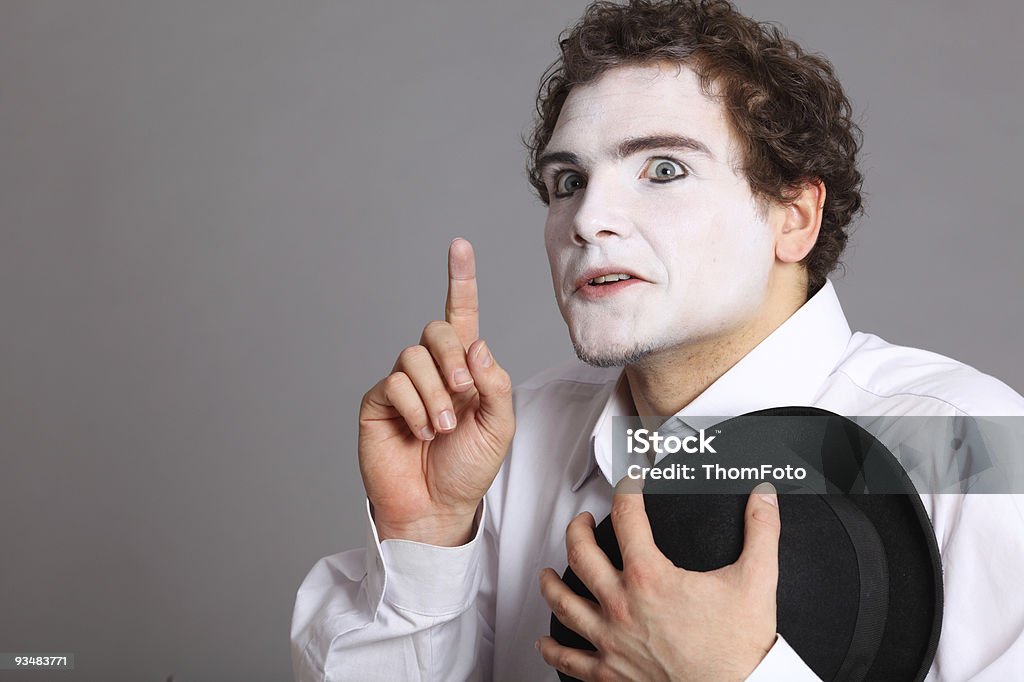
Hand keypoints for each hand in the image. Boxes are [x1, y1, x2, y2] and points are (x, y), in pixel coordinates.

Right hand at [358, 238, 514, 545]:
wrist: (436, 506)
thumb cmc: (468, 468)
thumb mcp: (499, 425)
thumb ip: (494, 382)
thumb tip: (475, 345)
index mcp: (465, 368)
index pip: (461, 315)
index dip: (460, 280)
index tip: (459, 245)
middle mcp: (432, 370)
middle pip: (437, 330)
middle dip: (453, 358)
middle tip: (463, 394)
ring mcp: (403, 384)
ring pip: (414, 357)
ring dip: (435, 394)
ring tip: (442, 427)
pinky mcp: (378, 401)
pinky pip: (394, 383)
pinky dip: (414, 407)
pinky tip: (421, 431)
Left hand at [537, 481, 780, 681]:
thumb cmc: (740, 648)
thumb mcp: (756, 580)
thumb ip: (761, 531)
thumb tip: (764, 498)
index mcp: (650, 578)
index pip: (627, 519)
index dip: (626, 492)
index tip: (628, 484)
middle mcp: (622, 606)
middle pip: (581, 555)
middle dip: (577, 531)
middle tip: (581, 523)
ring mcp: (611, 640)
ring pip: (565, 604)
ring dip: (551, 585)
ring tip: (547, 574)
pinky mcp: (610, 673)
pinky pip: (570, 661)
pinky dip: (553, 650)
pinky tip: (546, 643)